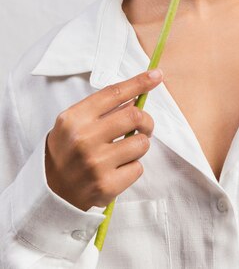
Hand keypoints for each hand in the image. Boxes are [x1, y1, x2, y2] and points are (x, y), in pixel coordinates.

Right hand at [44, 69, 162, 210]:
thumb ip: (101, 110)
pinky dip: (132, 167)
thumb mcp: (74, 123)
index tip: (156, 75)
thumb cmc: (68, 151)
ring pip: (141, 143)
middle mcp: (84, 139)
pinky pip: (138, 168)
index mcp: (75, 118)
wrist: (51, 192)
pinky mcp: (106, 186)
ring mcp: (95, 163)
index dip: (139, 82)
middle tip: (143, 126)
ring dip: (139, 145)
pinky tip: (117, 170)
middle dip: (146, 120)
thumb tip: (136, 97)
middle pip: (134, 116)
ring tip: (125, 151)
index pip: (114, 93)